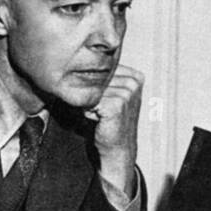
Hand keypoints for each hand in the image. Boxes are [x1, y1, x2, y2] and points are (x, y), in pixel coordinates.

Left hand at [85, 64, 142, 200]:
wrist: (117, 148)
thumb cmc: (109, 121)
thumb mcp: (108, 95)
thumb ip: (102, 78)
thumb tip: (75, 63)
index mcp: (135, 76)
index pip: (103, 69)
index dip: (94, 84)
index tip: (101, 101)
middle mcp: (134, 82)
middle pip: (97, 78)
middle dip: (91, 94)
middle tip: (100, 111)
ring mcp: (128, 92)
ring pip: (93, 89)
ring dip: (90, 104)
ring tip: (101, 116)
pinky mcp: (118, 104)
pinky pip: (92, 100)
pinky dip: (89, 111)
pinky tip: (99, 120)